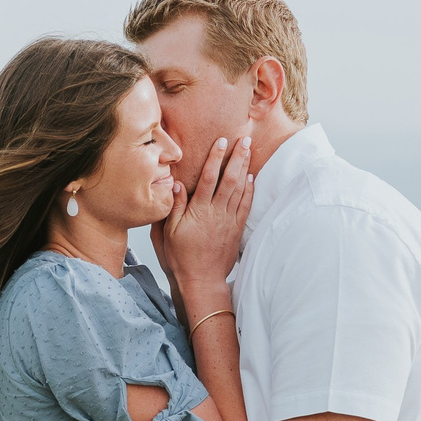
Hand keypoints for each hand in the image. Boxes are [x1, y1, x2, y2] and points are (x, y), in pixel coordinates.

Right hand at [153, 133, 253, 298]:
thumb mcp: (169, 232)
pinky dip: (250, 190)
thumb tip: (176, 183)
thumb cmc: (181, 258)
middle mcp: (217, 212)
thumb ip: (175, 206)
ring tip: (249, 151)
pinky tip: (251, 178)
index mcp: (199, 211)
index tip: (221, 141)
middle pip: (230, 179)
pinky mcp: (236, 229)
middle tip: (244, 139)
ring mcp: (229, 220)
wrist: (202, 281)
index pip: (209, 178)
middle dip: (237, 157)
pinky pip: (246, 205)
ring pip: (241, 189)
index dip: (215, 157)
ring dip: (245, 168)